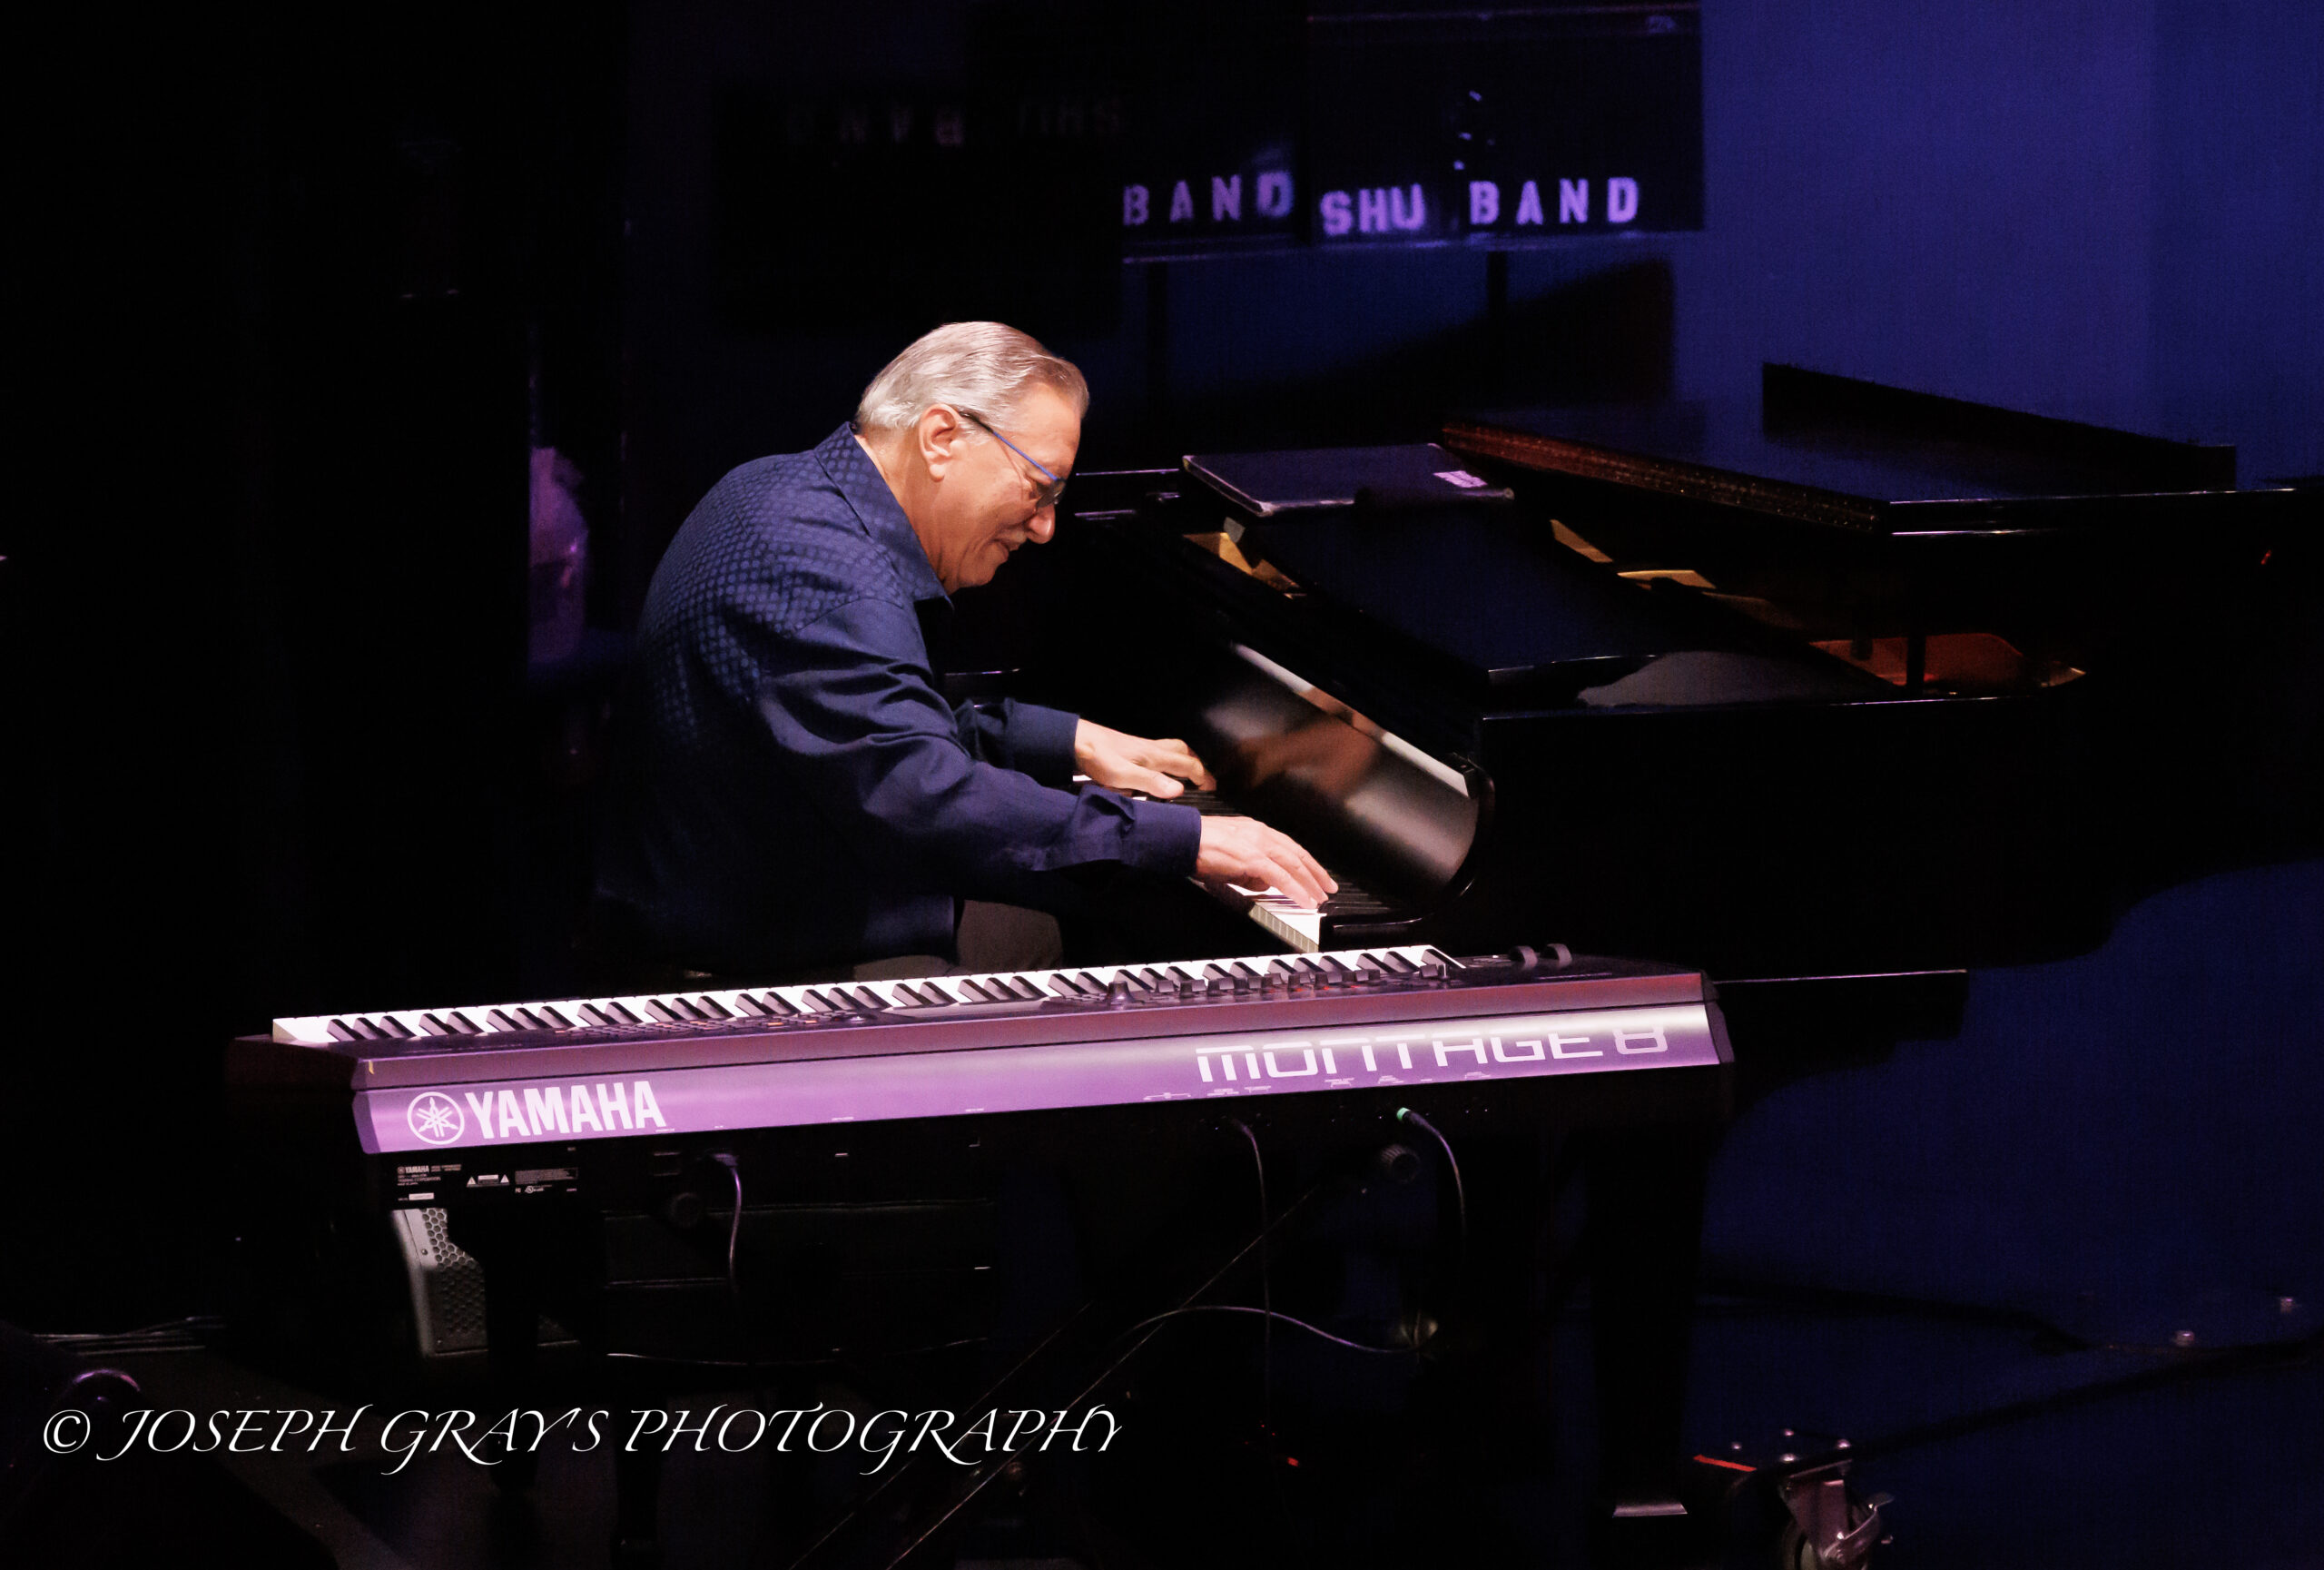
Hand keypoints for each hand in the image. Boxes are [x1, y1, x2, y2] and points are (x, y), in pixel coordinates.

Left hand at [1074, 719, 1215, 797]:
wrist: (1075, 741)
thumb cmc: (1097, 758)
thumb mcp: (1123, 775)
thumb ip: (1151, 783)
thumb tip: (1180, 790)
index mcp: (1154, 756)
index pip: (1187, 764)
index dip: (1203, 776)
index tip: (1212, 788)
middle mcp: (1151, 748)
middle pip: (1182, 750)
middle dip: (1196, 763)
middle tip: (1202, 778)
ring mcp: (1140, 746)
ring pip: (1170, 748)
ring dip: (1182, 758)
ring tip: (1185, 773)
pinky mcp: (1129, 748)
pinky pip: (1157, 751)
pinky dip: (1166, 759)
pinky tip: (1156, 769)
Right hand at [1195, 816, 1337, 910]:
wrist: (1183, 838)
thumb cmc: (1200, 845)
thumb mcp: (1231, 858)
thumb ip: (1250, 871)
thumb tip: (1265, 885)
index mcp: (1257, 831)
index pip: (1290, 847)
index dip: (1307, 862)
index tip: (1318, 875)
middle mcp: (1262, 834)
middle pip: (1298, 855)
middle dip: (1316, 873)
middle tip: (1328, 888)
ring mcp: (1258, 844)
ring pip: (1293, 865)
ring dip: (1310, 883)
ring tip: (1319, 898)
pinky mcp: (1252, 858)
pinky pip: (1280, 876)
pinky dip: (1295, 889)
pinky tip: (1304, 900)